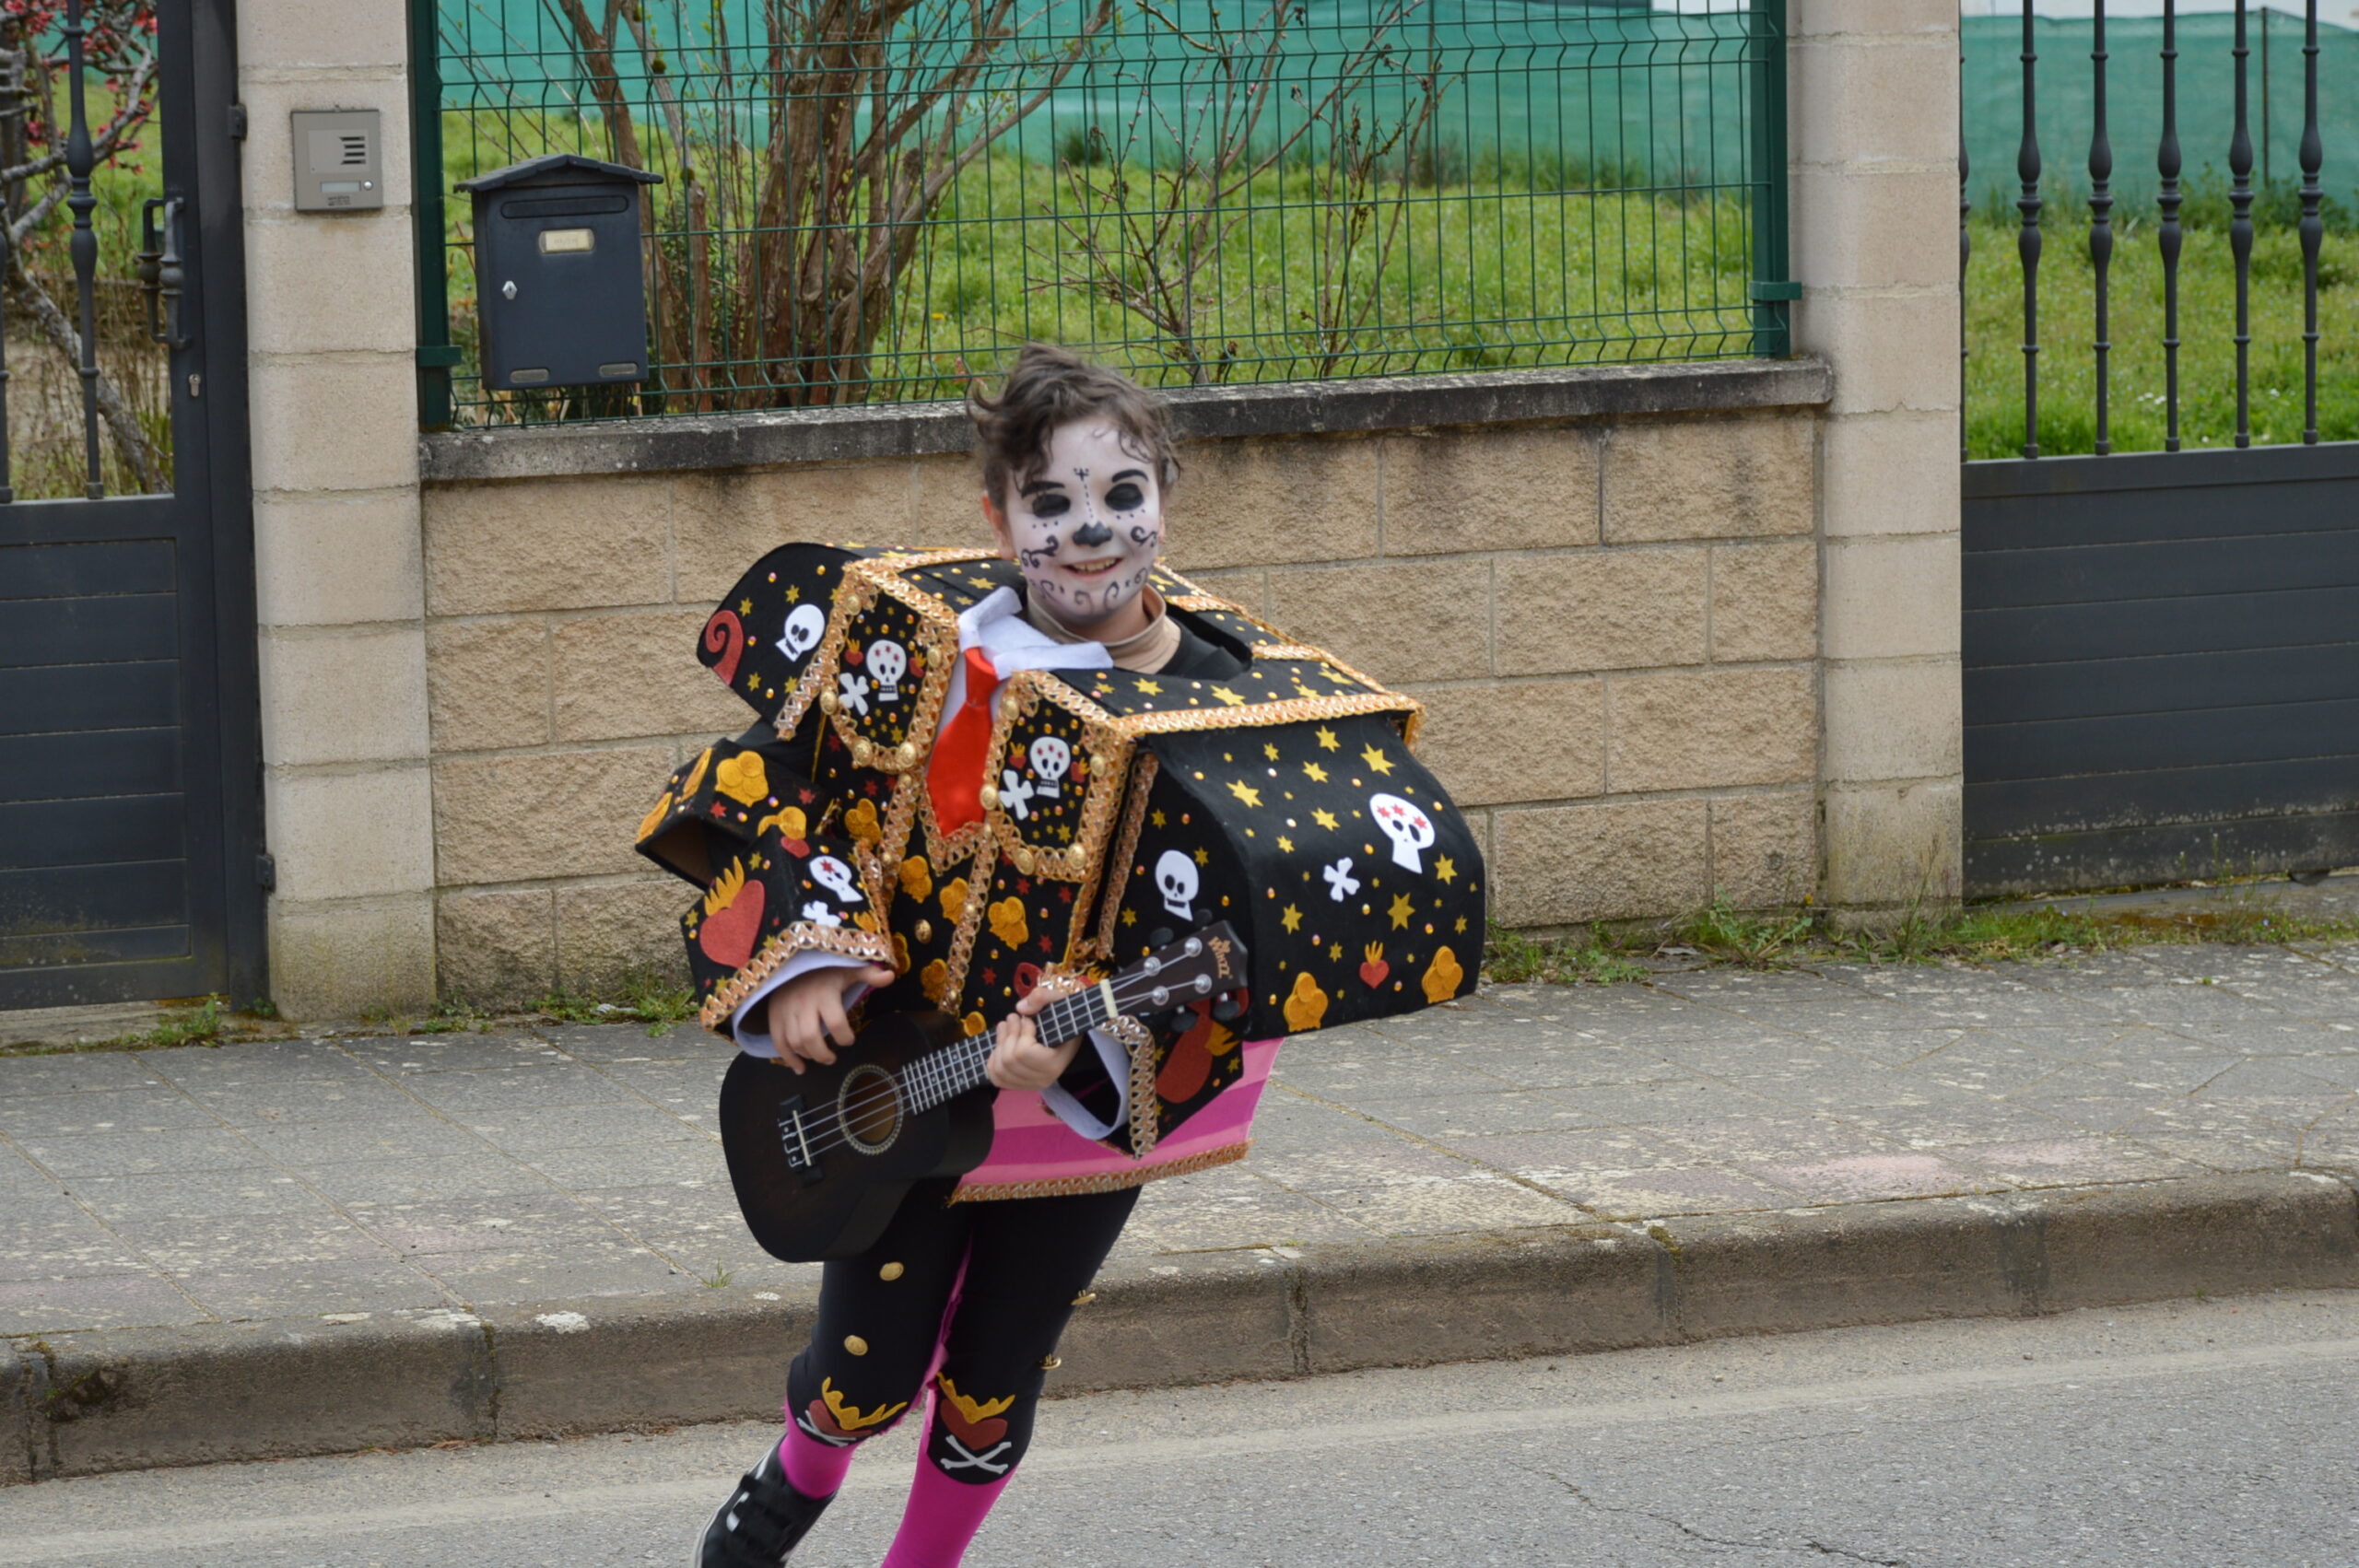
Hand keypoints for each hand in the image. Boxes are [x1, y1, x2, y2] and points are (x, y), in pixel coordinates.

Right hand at [762, 965, 895, 1073]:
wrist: (793, 960)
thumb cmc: (825, 969)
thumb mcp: (848, 968)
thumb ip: (869, 974)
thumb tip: (891, 976)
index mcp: (824, 993)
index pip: (835, 1022)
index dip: (845, 1037)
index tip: (849, 1040)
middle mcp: (803, 1003)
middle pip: (810, 1037)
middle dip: (823, 1054)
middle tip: (833, 1058)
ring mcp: (786, 1010)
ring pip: (794, 1042)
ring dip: (808, 1056)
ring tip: (822, 1058)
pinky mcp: (774, 1015)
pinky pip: (778, 1041)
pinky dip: (788, 1058)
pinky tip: (800, 1068)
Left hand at [985, 987, 1085, 1090]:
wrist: (1066, 1033)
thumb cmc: (1062, 1017)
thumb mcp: (1058, 1001)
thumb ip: (1043, 997)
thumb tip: (1020, 1008)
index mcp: (1055, 1063)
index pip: (1024, 1052)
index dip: (1022, 1032)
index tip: (1029, 1020)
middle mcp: (1044, 1079)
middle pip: (1010, 1059)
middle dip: (1008, 1034)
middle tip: (1012, 1018)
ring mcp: (1030, 1084)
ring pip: (1000, 1068)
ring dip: (999, 1043)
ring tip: (1005, 1027)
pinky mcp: (1019, 1085)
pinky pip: (995, 1077)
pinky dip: (993, 1060)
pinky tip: (1002, 1045)